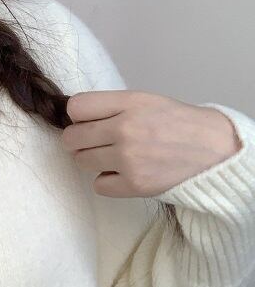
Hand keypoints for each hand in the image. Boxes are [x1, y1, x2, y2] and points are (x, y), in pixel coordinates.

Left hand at [62, 90, 241, 197]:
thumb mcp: (146, 102)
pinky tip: (124, 173)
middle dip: (78, 141)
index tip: (86, 121)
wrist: (214, 150)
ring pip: (81, 162)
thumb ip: (111, 108)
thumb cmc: (176, 125)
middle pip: (72, 138)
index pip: (76, 107)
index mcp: (130, 103)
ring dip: (92, 160)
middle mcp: (126, 129)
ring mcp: (128, 159)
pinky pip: (98, 185)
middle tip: (95, 142)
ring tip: (114, 156)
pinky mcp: (133, 184)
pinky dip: (108, 181)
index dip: (77, 116)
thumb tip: (73, 119)